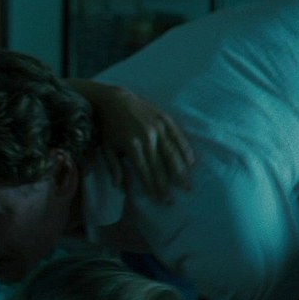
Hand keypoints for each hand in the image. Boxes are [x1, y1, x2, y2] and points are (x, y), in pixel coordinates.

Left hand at [68, 80, 194, 200]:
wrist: (115, 99)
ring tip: (187, 186)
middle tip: (173, 200)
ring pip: (172, 152)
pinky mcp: (164, 118)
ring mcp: (158, 127)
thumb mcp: (107, 147)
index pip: (146, 171)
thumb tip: (119, 186)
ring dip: (180, 171)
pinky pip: (178, 136)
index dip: (152, 186)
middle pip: (160, 166)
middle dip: (166, 185)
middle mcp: (147, 137)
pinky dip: (185, 149)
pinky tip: (191, 162)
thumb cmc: (110, 126)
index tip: (159, 200)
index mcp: (132, 145)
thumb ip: (113, 166)